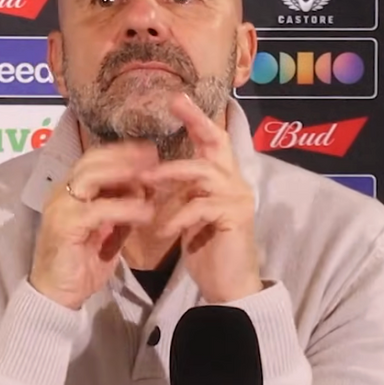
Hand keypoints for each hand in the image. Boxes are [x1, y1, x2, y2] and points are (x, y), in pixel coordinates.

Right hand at [29, 141, 160, 309]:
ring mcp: (60, 207)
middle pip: (92, 161)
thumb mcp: (107, 231)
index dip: (122, 152)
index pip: (94, 160)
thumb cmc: (80, 264)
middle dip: (125, 156)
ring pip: (92, 176)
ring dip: (125, 174)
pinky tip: (145, 212)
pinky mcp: (65, 225)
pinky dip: (125, 208)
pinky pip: (99, 209)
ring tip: (151, 177)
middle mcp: (61, 193)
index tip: (150, 151)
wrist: (56, 295)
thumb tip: (146, 192)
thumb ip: (121, 211)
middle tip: (154, 156)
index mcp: (69, 192)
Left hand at [142, 93, 262, 303]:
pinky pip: (200, 206)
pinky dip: (176, 216)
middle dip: (196, 120)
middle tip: (175, 102)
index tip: (177, 97)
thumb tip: (150, 174)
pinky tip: (162, 230)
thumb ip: (179, 192)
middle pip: (217, 141)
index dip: (196, 118)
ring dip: (170, 175)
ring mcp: (238, 198)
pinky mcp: (235, 219)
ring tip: (146, 183)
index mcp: (222, 179)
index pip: (212, 140)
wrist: (228, 287)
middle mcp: (235, 182)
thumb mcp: (186, 215)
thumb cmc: (206, 251)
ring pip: (203, 172)